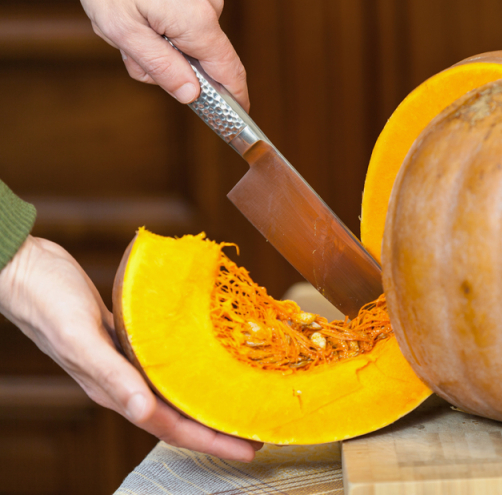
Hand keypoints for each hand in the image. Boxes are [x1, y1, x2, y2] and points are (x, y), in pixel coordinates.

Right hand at [0, 236, 260, 460]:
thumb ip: (111, 374)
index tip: (249, 448)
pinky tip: (209, 360)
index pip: (172, 427)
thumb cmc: (47, 301)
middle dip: (219, 429)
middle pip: (180, 416)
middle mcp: (125, 383)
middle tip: (258, 432)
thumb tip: (143, 410)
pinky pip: (167, 364)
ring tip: (241, 401)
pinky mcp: (129, 340)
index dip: (212, 440)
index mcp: (115, 390)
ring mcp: (126, 362)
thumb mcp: (79, 336)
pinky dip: (191, 368)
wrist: (25, 270)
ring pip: (176, 392)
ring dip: (207, 400)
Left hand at [73, 0, 249, 110]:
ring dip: (151, 40)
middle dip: (161, 64)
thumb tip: (191, 96)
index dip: (235, 102)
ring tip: (122, 16)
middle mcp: (208, 9)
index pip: (231, 74)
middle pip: (197, 61)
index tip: (235, 123)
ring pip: (182, 40)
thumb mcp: (123, 29)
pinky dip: (152, 21)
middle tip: (126, 49)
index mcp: (197, 24)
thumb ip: (160, 67)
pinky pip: (177, 19)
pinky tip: (129, 3)